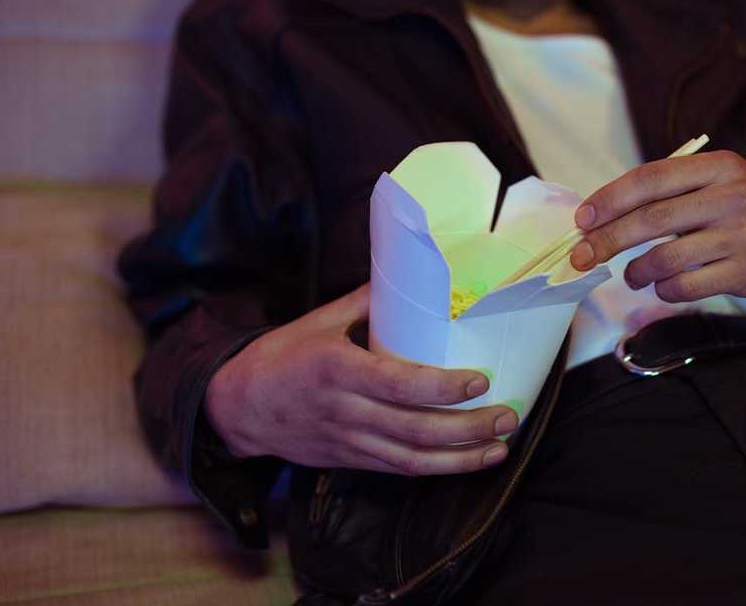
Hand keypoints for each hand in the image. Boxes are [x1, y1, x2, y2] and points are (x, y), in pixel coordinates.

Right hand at [204, 283, 515, 474]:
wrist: (239, 407)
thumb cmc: (283, 356)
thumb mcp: (319, 321)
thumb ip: (366, 302)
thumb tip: (411, 275)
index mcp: (337, 369)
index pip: (398, 384)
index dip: (442, 387)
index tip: (481, 380)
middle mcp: (345, 410)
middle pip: (415, 429)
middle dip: (468, 428)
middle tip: (507, 417)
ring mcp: (348, 441)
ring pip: (412, 459)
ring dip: (461, 458)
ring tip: (499, 448)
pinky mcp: (350, 460)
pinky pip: (399, 470)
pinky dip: (436, 469)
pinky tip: (467, 461)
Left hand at [569, 150, 745, 301]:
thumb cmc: (743, 204)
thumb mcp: (717, 179)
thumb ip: (670, 189)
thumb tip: (602, 214)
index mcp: (719, 166)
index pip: (652, 179)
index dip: (611, 199)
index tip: (583, 218)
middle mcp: (732, 197)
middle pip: (652, 220)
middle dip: (608, 240)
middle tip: (581, 255)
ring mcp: (742, 237)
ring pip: (665, 258)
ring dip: (636, 271)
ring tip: (633, 274)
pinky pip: (685, 287)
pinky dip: (663, 290)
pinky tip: (663, 286)